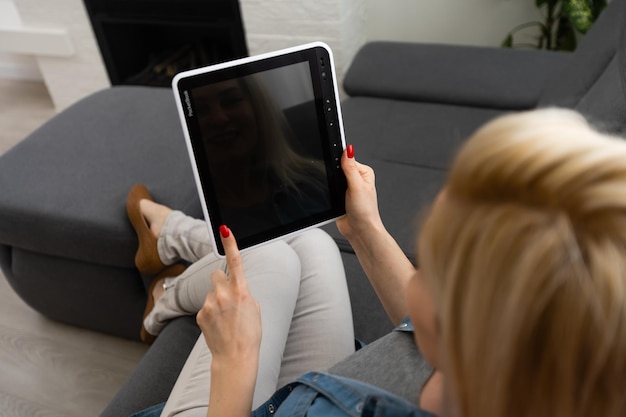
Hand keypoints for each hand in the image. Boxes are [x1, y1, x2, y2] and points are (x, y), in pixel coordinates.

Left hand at [196, 226, 261, 363]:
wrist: (235, 357)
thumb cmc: (250, 334)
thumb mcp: (254, 308)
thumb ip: (243, 292)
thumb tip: (235, 286)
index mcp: (241, 291)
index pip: (235, 261)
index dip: (230, 243)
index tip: (224, 229)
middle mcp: (223, 294)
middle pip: (216, 274)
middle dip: (220, 281)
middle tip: (228, 297)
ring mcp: (210, 304)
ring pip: (211, 292)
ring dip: (216, 299)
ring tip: (225, 317)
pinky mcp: (200, 314)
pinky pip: (205, 305)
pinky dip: (211, 312)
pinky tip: (218, 324)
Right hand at [336, 145, 382, 240]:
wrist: (360, 231)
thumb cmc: (365, 211)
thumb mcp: (357, 186)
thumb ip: (350, 168)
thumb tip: (348, 150)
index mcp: (363, 172)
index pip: (346, 158)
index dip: (338, 159)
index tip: (331, 162)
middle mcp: (356, 178)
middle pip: (337, 168)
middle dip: (333, 175)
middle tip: (338, 185)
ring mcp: (347, 187)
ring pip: (332, 178)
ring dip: (331, 185)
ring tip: (338, 194)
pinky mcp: (339, 196)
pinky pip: (329, 189)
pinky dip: (328, 192)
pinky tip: (333, 198)